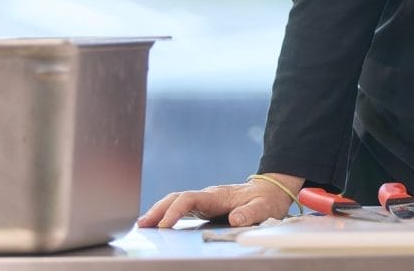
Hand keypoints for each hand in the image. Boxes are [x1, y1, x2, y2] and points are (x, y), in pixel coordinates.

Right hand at [136, 173, 303, 228]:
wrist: (271, 189)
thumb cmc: (266, 199)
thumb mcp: (264, 206)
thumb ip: (251, 212)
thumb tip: (235, 219)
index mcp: (218, 195)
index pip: (190, 198)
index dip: (176, 210)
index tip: (165, 224)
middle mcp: (208, 195)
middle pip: (177, 197)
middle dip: (158, 210)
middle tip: (143, 225)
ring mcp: (205, 200)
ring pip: (176, 201)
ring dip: (158, 211)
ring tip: (142, 224)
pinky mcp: (205, 205)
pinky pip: (181, 207)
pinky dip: (167, 213)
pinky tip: (157, 223)